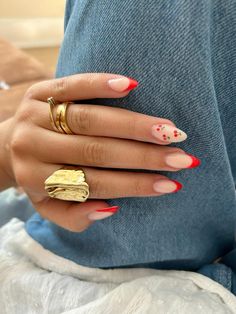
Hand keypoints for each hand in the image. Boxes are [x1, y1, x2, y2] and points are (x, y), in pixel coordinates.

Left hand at [3, 73, 199, 231]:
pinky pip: (71, 85)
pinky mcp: (40, 90)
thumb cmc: (39, 177)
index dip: (134, 185)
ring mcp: (35, 115)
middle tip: (181, 157)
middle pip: (96, 150)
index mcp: (37, 179)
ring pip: (90, 119)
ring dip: (133, 125)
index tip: (170, 184)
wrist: (8, 145)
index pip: (94, 183)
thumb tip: (109, 209)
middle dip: (143, 155)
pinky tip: (130, 85)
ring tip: (168, 131)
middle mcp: (33, 146)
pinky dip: (100, 84)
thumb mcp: (48, 206)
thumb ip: (74, 216)